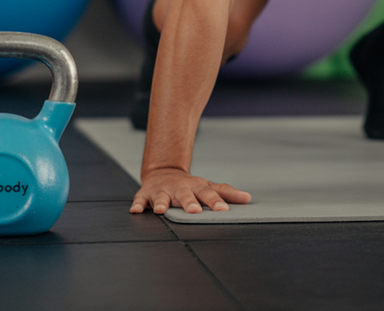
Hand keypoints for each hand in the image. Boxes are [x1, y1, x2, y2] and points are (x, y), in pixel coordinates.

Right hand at [129, 168, 251, 214]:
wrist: (163, 173)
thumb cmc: (189, 185)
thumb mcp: (208, 186)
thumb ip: (226, 193)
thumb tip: (248, 198)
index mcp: (196, 188)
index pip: (208, 194)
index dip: (216, 202)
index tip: (223, 210)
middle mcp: (180, 189)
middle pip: (186, 196)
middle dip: (189, 203)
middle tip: (194, 211)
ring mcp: (162, 191)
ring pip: (162, 197)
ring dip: (161, 203)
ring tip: (160, 210)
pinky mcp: (146, 194)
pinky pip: (140, 199)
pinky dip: (138, 204)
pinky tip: (136, 210)